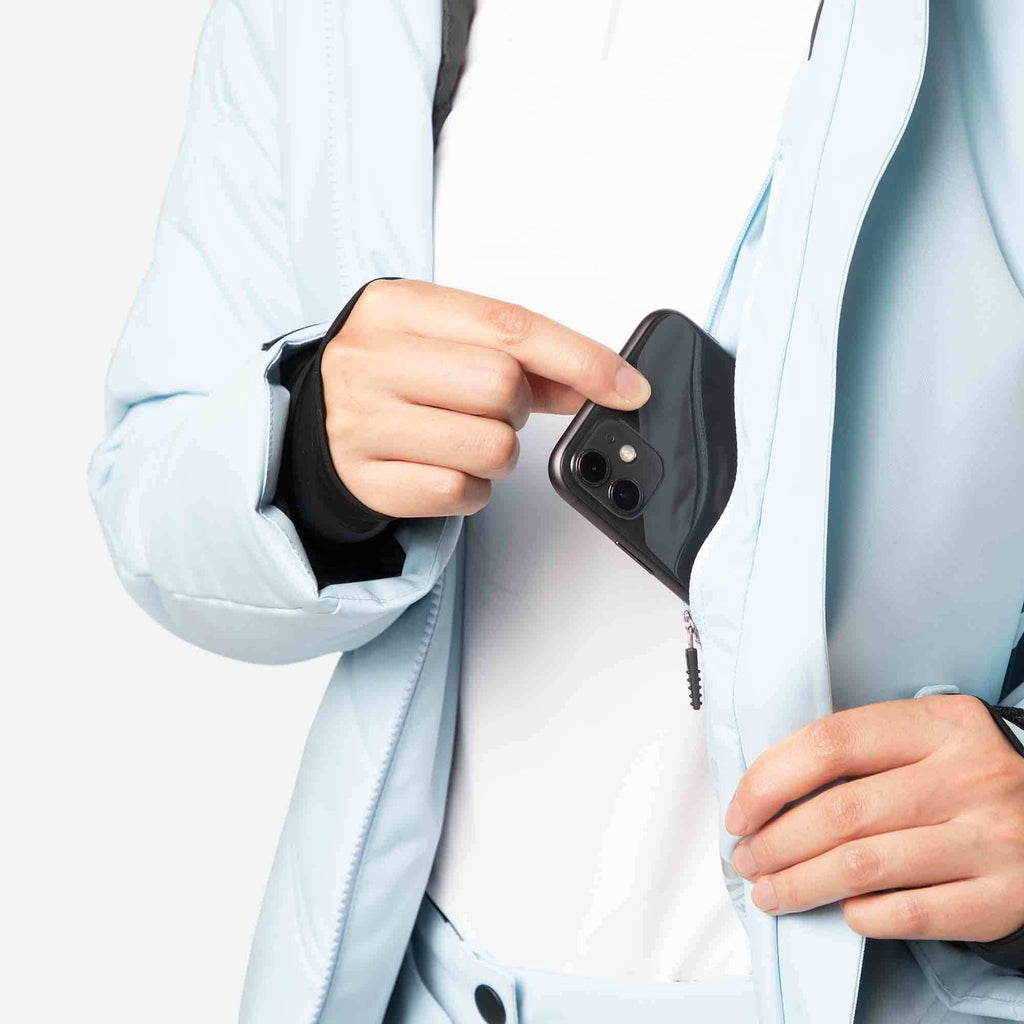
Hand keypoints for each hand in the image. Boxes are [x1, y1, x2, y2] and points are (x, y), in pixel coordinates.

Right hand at [320, 279, 650, 517]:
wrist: (316, 418)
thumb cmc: (394, 373)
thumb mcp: (446, 340)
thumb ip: (522, 355)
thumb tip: (604, 378)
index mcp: (395, 307)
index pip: (509, 326)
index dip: (580, 358)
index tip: (628, 386)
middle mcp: (368, 360)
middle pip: (501, 386)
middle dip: (517, 406)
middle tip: (492, 408)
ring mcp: (359, 423)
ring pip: (489, 446)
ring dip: (499, 452)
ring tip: (466, 439)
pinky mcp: (364, 480)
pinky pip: (458, 493)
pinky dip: (471, 488)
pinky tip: (446, 468)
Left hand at [726, 694, 1023, 941]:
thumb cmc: (965, 776)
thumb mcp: (924, 738)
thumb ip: (859, 751)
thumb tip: (768, 790)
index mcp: (939, 725)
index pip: (830, 742)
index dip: (770, 780)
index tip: (741, 812)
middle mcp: (968, 777)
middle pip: (841, 811)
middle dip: (776, 841)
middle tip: (748, 858)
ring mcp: (990, 840)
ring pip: (864, 866)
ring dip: (800, 883)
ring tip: (771, 890)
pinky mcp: (1001, 899)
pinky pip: (910, 914)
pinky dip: (862, 916)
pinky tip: (842, 911)